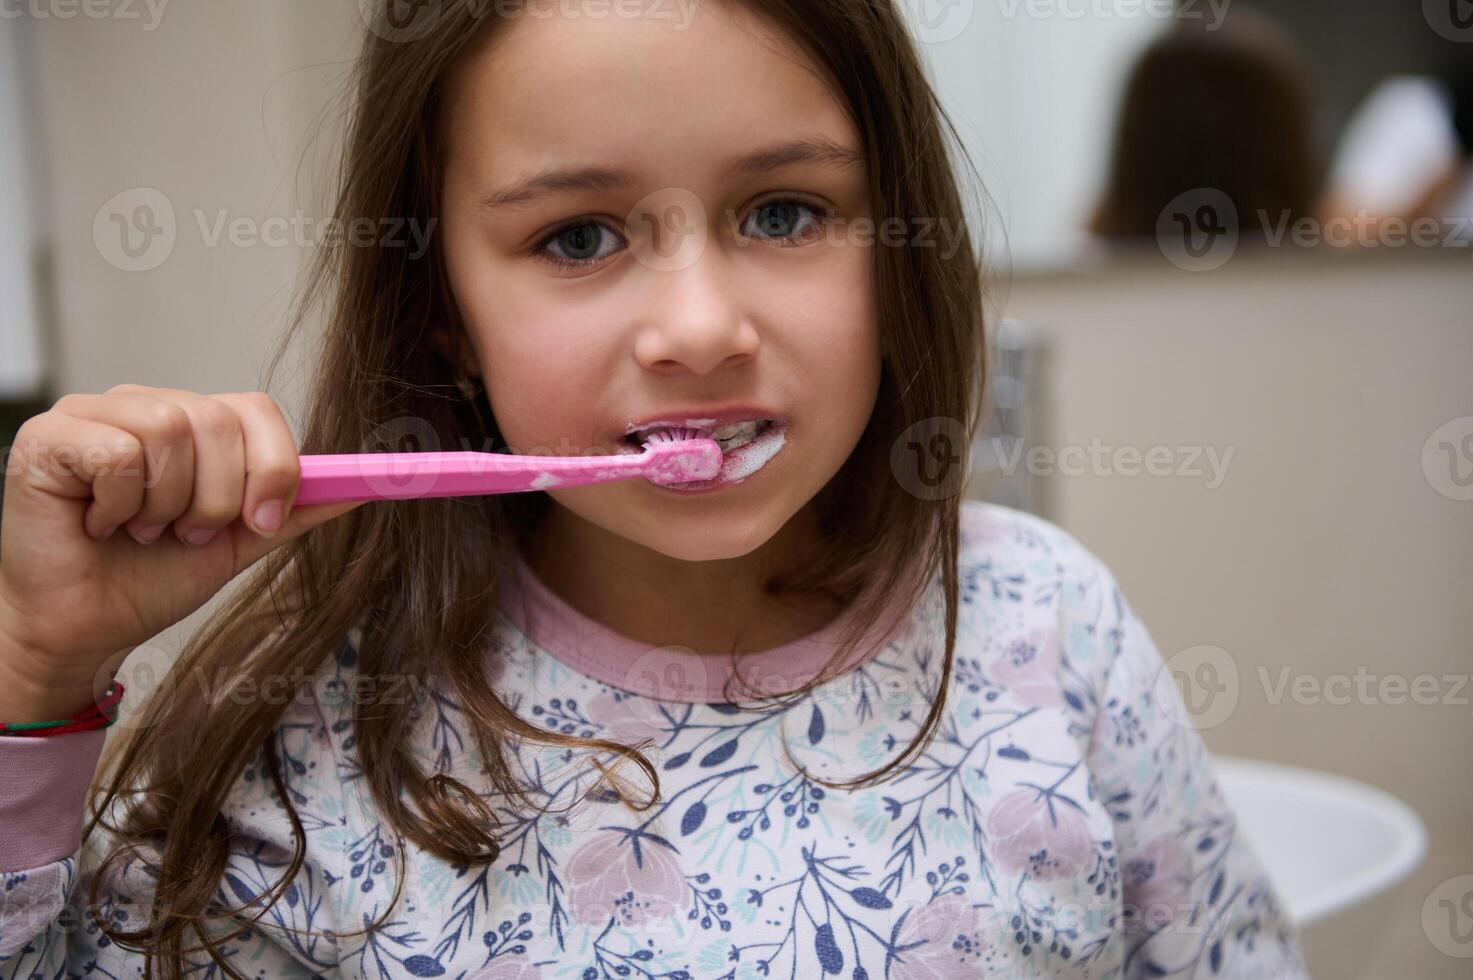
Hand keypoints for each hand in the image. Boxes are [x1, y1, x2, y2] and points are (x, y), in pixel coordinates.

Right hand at [0, 384, 361, 722]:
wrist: (85, 630)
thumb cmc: (151, 579)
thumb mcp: (241, 542)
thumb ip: (295, 508)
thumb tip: (364, 485)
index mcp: (191, 423)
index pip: (255, 408)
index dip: (272, 466)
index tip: (262, 521)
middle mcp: (143, 405)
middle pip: (219, 419)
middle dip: (217, 498)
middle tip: (183, 533)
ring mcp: (93, 413)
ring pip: (171, 429)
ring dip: (168, 504)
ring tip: (141, 530)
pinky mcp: (49, 436)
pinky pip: (119, 453)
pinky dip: (122, 504)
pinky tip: (101, 523)